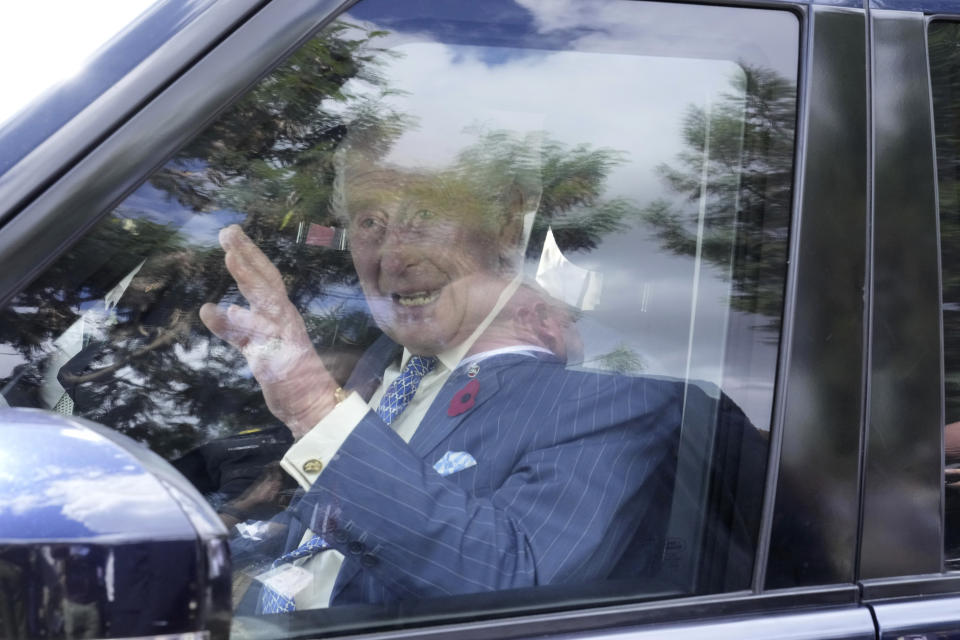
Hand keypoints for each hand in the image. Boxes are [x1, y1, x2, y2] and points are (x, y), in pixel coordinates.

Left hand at [199, 225, 336, 438]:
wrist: (314, 407)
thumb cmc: (291, 375)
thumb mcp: (262, 345)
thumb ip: (241, 327)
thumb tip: (223, 308)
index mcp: (282, 315)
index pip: (267, 279)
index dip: (250, 255)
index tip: (232, 233)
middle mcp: (285, 320)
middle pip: (267, 282)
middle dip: (248, 255)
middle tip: (228, 231)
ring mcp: (282, 339)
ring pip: (266, 304)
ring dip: (248, 279)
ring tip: (230, 256)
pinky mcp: (277, 361)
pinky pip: (255, 341)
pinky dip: (236, 326)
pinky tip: (215, 312)